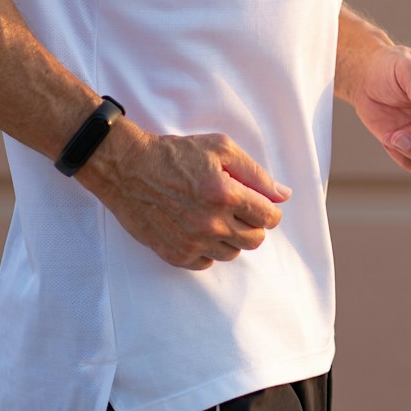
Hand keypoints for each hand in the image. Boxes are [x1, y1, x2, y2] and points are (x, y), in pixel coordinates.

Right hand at [77, 122, 290, 269]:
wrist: (128, 169)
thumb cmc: (175, 154)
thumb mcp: (221, 148)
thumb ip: (256, 173)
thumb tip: (283, 195)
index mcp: (225, 195)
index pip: (269, 217)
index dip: (270, 210)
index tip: (262, 204)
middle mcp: (211, 223)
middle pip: (255, 239)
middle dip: (254, 224)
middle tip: (240, 209)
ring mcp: (192, 242)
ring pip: (233, 253)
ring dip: (232, 237)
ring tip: (217, 216)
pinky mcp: (175, 254)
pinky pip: (207, 262)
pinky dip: (210, 249)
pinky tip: (200, 229)